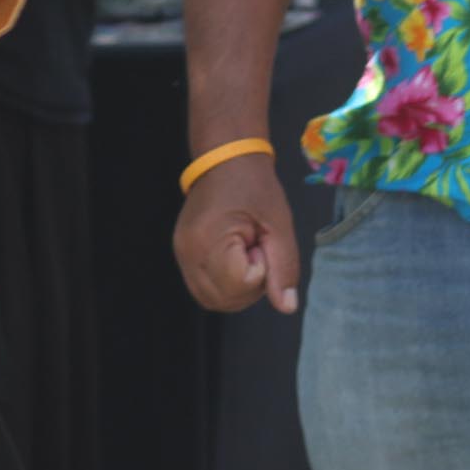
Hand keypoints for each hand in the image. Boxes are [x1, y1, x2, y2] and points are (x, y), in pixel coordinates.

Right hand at [173, 151, 301, 314]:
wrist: (225, 161)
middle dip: (250, 286)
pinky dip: (226, 285)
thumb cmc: (255, 187)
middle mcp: (188, 253)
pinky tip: (236, 259)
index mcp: (209, 239)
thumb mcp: (279, 224)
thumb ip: (284, 267)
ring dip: (239, 289)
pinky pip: (206, 289)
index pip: (240, 284)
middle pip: (225, 300)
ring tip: (247, 253)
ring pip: (213, 300)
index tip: (260, 242)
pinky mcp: (183, 257)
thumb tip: (287, 307)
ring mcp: (181, 256)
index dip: (260, 269)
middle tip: (257, 249)